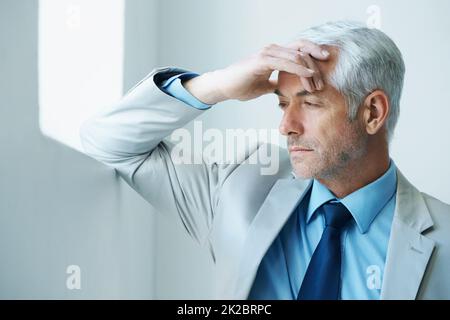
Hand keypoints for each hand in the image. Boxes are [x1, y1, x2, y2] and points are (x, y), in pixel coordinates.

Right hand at [183, 40, 329, 103]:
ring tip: (319, 81)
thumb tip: (286, 90)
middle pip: (301, 47)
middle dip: (317, 58)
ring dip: (309, 68)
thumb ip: (277, 84)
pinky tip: (308, 75)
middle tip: (327, 73)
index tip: (326, 66)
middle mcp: (273, 50)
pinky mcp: (262, 60)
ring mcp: (267, 54)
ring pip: (296, 54)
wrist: (225, 87)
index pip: (299, 50)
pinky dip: (298, 68)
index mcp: (275, 55)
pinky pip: (285, 62)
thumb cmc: (242, 85)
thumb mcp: (265, 86)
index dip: (313, 55)